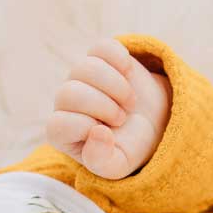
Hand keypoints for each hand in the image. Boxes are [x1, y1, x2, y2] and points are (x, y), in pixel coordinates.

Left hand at [46, 38, 172, 179]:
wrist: (154, 124)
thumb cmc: (129, 147)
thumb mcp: (117, 165)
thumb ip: (101, 161)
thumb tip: (97, 132)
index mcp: (62, 133)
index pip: (58, 125)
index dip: (86, 127)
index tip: (108, 134)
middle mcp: (65, 102)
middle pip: (69, 93)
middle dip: (103, 107)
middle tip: (122, 119)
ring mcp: (80, 76)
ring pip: (86, 68)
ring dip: (116, 86)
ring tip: (129, 102)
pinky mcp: (99, 56)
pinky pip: (102, 47)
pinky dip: (120, 60)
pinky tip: (129, 75)